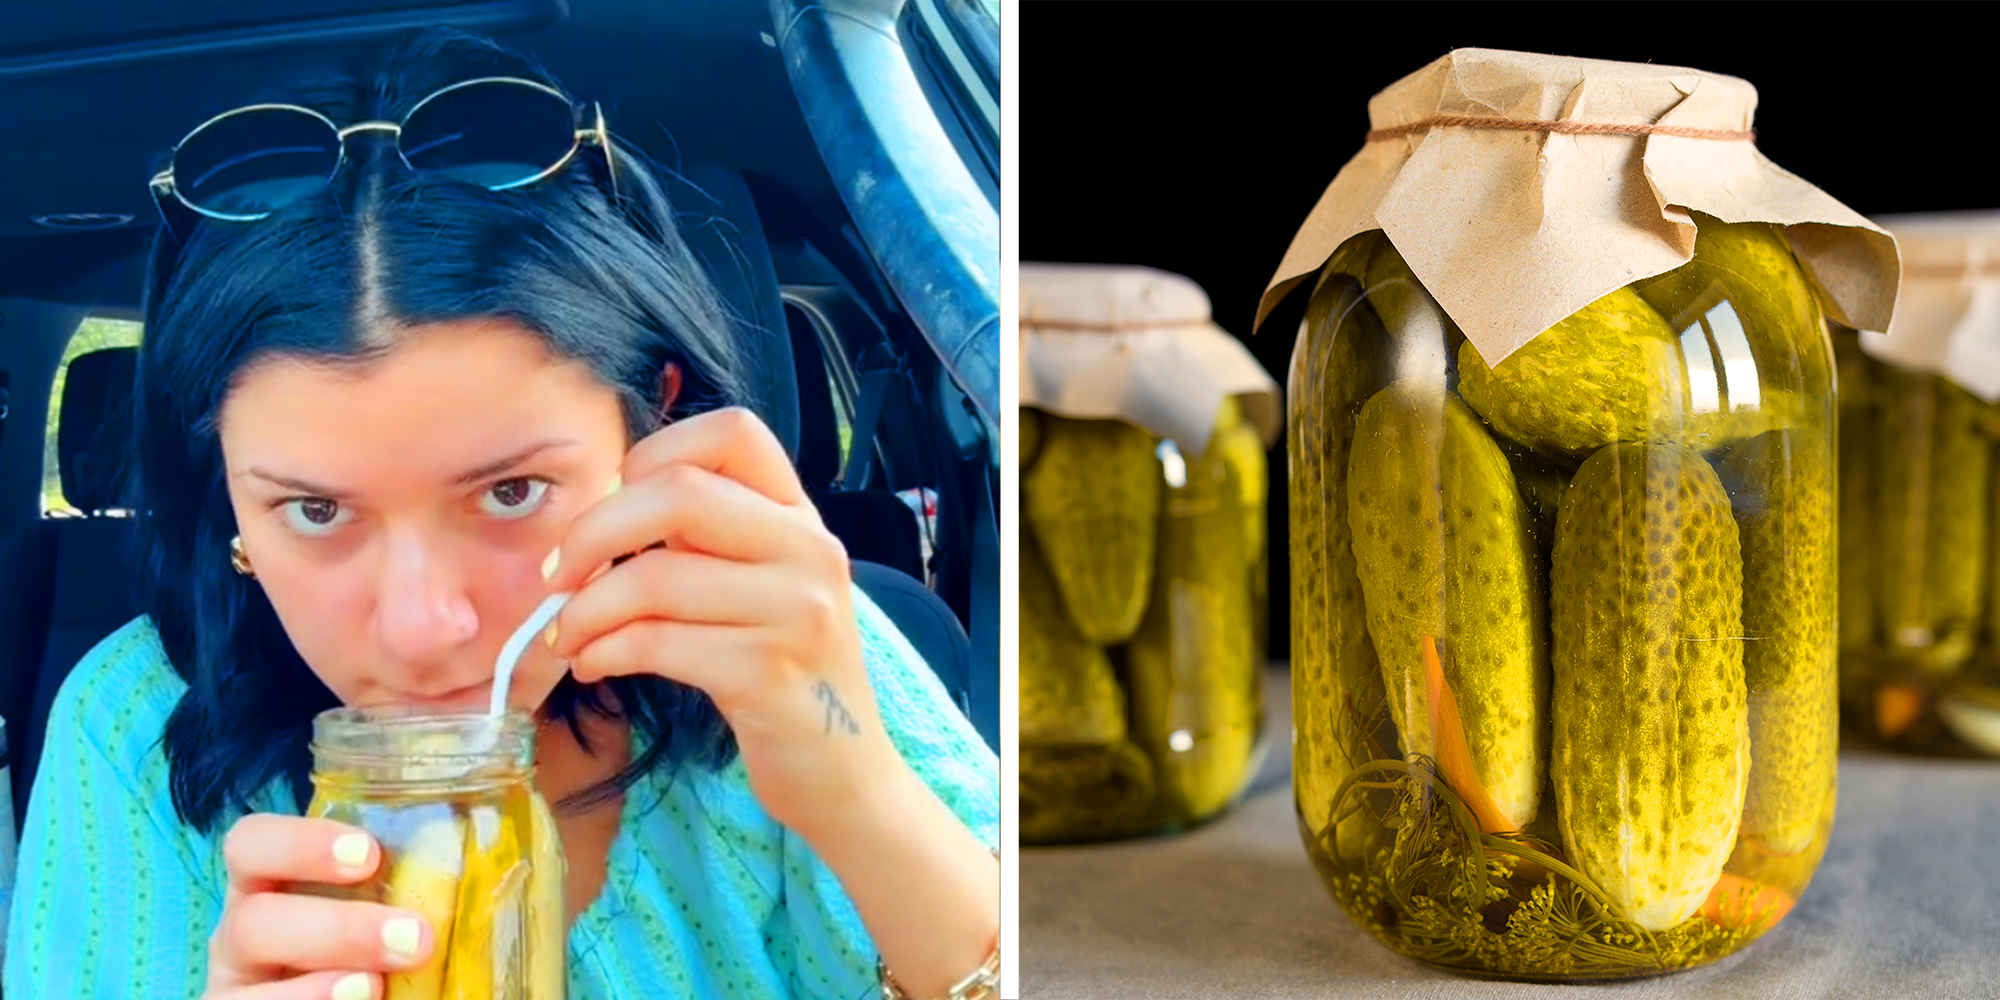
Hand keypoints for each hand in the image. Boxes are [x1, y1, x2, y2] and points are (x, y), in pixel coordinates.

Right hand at [205, 815, 438, 999]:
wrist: (377, 986)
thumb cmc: (386, 944)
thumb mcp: (389, 908)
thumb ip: (414, 886)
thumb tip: (489, 864)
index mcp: (270, 888)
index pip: (252, 844)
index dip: (300, 843)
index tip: (368, 853)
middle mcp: (243, 938)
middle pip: (252, 922)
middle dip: (336, 930)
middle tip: (415, 939)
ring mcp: (239, 991)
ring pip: (245, 991)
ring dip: (315, 991)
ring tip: (375, 988)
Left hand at [543, 407, 902, 838]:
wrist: (844, 772)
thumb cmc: (784, 674)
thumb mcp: (766, 587)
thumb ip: (709, 542)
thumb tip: (597, 518)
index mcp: (802, 517)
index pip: (731, 433)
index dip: (652, 455)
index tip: (612, 506)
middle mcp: (808, 550)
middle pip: (680, 494)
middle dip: (593, 532)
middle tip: (558, 576)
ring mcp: (796, 611)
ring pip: (656, 577)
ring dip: (586, 610)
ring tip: (568, 637)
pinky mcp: (767, 673)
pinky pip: (657, 643)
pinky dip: (604, 651)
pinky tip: (592, 666)